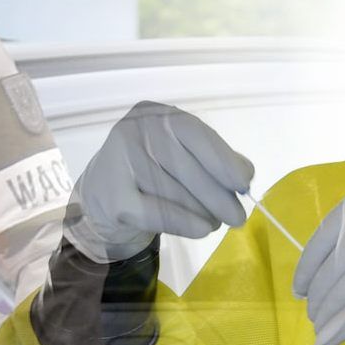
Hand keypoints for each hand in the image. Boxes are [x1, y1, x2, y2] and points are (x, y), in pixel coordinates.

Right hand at [64, 101, 254, 261]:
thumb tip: (244, 173)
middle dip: (217, 195)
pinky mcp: (113, 197)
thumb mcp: (180, 156)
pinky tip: (201, 230)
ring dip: (202, 212)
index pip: (194, 134)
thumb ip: (212, 159)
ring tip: (214, 222)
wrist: (100, 199)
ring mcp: (119, 162)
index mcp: (154, 115)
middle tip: (237, 217)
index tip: (244, 183)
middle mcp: (133, 131)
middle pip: (185, 167)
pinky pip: (157, 212)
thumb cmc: (149, 173)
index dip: (222, 159)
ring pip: (174, 192)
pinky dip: (183, 222)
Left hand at [292, 174, 344, 344]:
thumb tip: (339, 276)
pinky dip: (340, 328)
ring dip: (327, 314)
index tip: (300, 288)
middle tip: (316, 312)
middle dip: (319, 297)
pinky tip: (325, 340)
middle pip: (331, 269)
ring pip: (342, 291)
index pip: (322, 240)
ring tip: (321, 327)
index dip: (307, 269)